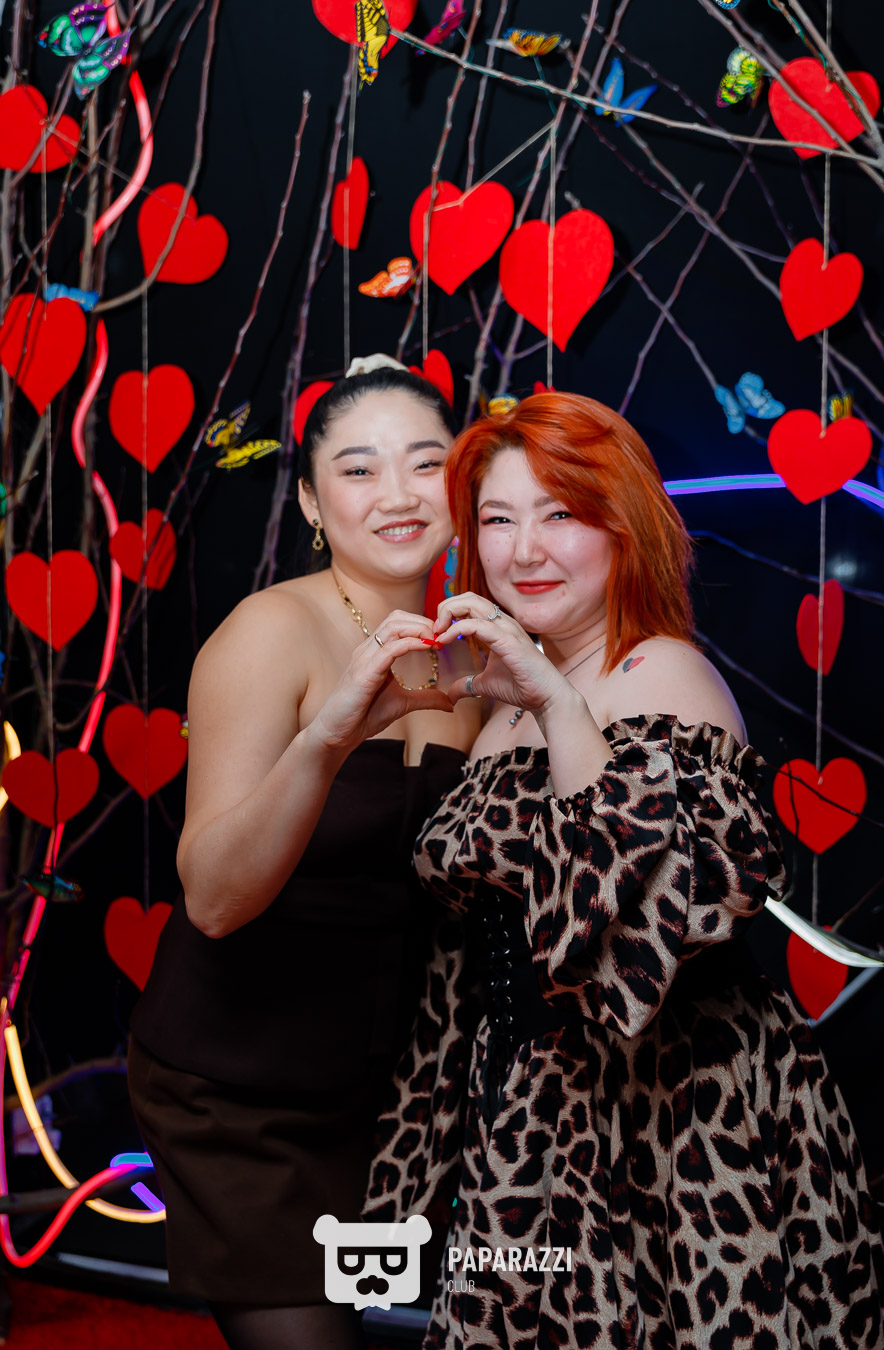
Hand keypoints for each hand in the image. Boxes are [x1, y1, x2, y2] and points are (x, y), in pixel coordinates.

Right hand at [307, 610, 451, 755]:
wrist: (337, 733)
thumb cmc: (364, 715)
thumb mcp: (403, 703)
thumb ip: (426, 699)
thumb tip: (450, 703)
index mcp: (376, 652)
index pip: (399, 623)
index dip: (423, 625)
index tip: (443, 639)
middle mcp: (368, 649)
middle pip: (397, 618)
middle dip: (423, 622)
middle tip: (443, 637)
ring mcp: (364, 658)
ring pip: (393, 627)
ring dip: (419, 629)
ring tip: (436, 641)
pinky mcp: (364, 673)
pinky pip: (389, 649)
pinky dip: (411, 644)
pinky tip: (427, 648)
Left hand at [433, 592, 572, 720]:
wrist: (546, 698)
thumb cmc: (522, 687)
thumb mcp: (485, 685)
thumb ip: (467, 685)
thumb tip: (450, 695)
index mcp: (498, 627)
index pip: (470, 603)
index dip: (450, 612)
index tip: (437, 633)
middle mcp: (503, 623)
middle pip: (469, 597)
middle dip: (446, 607)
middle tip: (434, 628)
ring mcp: (507, 629)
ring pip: (472, 603)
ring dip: (449, 612)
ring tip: (438, 632)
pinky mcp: (508, 640)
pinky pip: (477, 625)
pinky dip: (456, 629)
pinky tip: (444, 641)